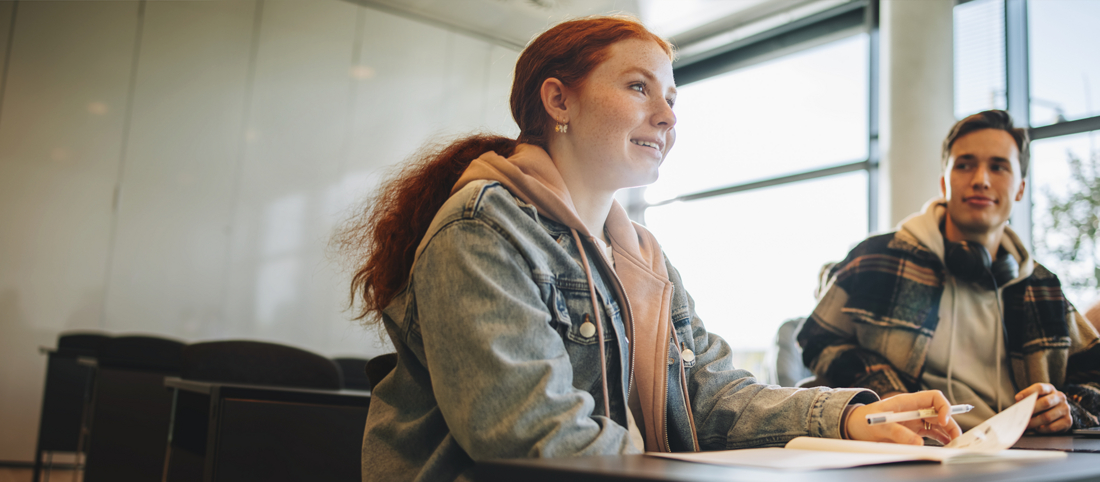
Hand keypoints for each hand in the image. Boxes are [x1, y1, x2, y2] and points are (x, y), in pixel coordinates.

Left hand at [846, 390, 961, 444]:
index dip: (943, 407)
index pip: (933, 397)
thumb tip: (919, 443)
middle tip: (956, 438)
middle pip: (940, 412)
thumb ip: (898, 433)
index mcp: (907, 401)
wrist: (855, 426)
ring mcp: (915, 420)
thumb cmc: (865, 420)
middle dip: (950, 423)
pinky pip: (932, 433)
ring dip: (948, 432)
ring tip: (954, 443)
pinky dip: (941, 438)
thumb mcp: (880, 425)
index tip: (943, 420)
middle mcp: (914, 409)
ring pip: (938, 423)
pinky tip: (946, 444)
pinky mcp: (914, 430)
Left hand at [1016, 383, 1071, 432]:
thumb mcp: (1036, 398)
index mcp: (1050, 389)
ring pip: (1047, 417)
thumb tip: (1018, 405)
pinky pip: (1052, 427)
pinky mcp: (1068, 421)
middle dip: (1031, 410)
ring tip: (1026, 424)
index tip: (1017, 399)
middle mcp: (1060, 397)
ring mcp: (1065, 409)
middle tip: (1021, 415)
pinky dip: (1042, 429)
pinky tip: (1037, 428)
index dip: (1028, 393)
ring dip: (1034, 422)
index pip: (1040, 388)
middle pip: (1045, 402)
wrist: (1059, 413)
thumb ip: (1028, 400)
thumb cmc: (1043, 404)